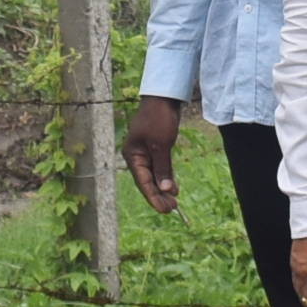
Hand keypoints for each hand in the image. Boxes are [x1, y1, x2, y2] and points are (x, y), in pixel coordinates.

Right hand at [124, 98, 182, 213]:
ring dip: (163, 188)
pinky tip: (173, 187)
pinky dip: (165, 177)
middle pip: (147, 181)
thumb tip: (165, 189)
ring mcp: (145, 152)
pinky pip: (158, 167)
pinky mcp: (155, 148)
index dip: (153, 197)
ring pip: (153, 176)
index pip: (142, 182)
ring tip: (174, 202)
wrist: (163, 97)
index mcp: (132, 155)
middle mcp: (136, 156)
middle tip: (172, 209)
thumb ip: (162, 168)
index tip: (164, 210)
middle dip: (158, 195)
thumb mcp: (161, 145)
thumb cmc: (159, 119)